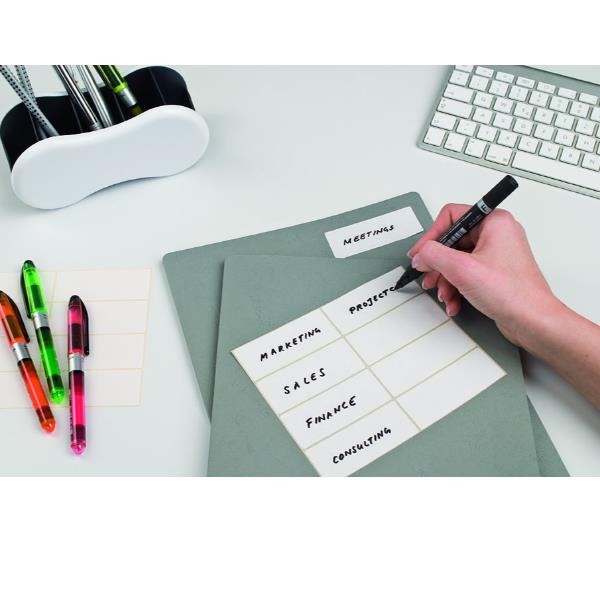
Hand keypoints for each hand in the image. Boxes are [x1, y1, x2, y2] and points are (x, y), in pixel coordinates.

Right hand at [408, 204, 559, 345]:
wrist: (533, 321)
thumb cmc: (512, 293)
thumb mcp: (462, 269)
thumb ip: (433, 255)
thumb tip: (421, 254)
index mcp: (494, 222)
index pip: (451, 216)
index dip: (431, 236)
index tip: (420, 254)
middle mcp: (497, 233)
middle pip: (452, 241)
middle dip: (438, 264)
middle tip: (429, 276)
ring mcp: (496, 253)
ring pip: (457, 260)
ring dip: (446, 280)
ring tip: (444, 294)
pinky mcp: (495, 272)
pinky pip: (466, 273)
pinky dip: (456, 287)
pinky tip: (454, 302)